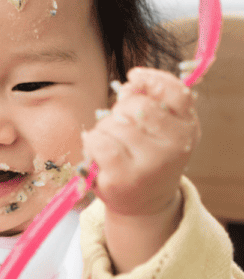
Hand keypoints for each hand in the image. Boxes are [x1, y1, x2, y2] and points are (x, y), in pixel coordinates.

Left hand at [82, 67, 200, 216]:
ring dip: (104, 130)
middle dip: (120, 111)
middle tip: (123, 130)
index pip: (176, 92)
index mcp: (187, 128)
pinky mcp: (123, 178)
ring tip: (113, 148)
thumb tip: (132, 82)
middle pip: (135, 105)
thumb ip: (151, 102)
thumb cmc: (147, 158)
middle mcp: (174, 147)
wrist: (144, 203)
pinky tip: (98, 154)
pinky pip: (98, 141)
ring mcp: (149, 164)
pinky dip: (91, 142)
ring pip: (113, 123)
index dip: (152, 79)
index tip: (134, 75)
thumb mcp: (160, 130)